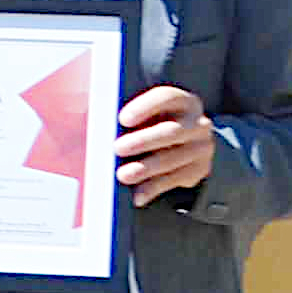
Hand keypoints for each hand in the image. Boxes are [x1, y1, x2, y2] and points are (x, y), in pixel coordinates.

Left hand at [115, 83, 216, 200]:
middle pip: (171, 131)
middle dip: (142, 141)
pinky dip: (154, 188)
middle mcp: (197, 123)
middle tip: (117, 148)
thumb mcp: (145, 113)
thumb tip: (91, 120)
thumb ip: (123, 112)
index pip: (166, 98)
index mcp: (182, 101)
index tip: (122, 119)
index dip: (144, 107)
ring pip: (173, 159)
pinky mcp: (198, 169)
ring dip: (145, 168)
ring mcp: (201, 147)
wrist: (186, 143)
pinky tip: (137, 195)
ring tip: (122, 175)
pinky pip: (176, 180)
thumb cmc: (153, 123)